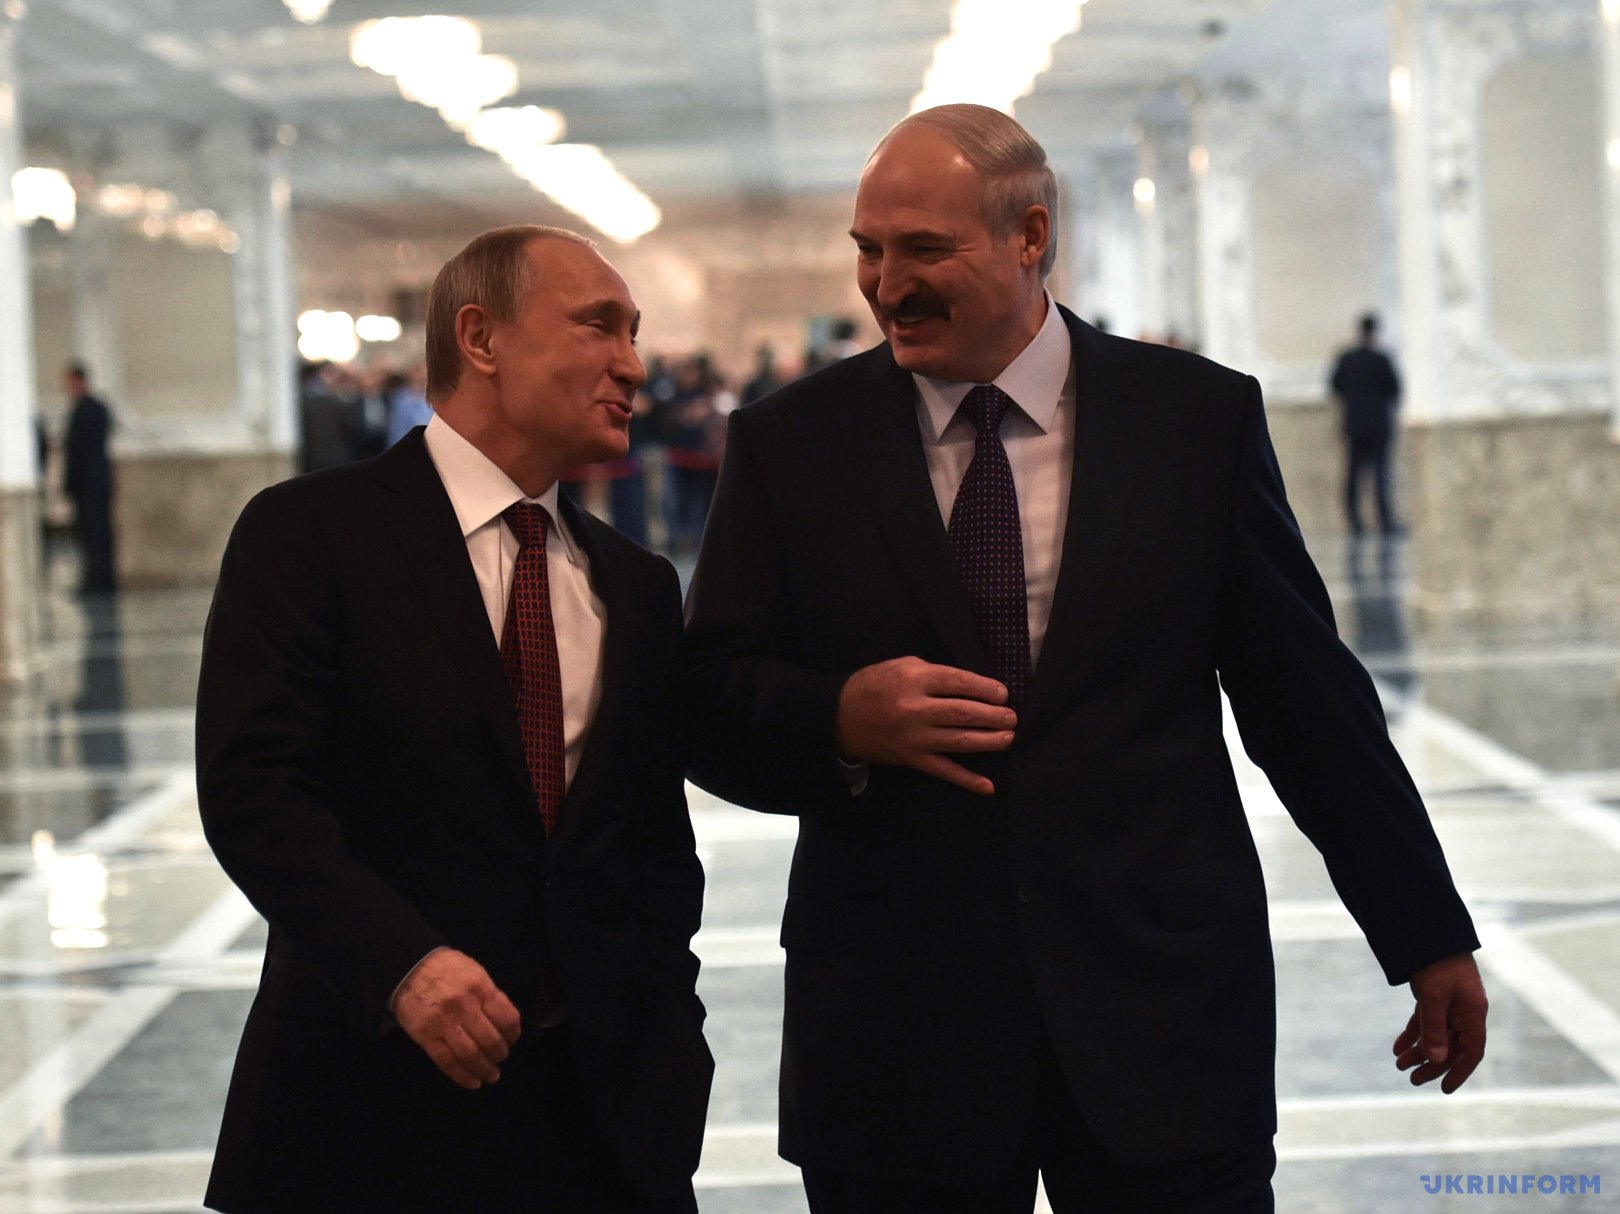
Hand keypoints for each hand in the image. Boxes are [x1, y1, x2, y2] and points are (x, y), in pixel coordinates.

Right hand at [391, 948, 521, 1089]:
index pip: (506, 1018)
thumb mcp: (474, 971)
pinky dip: (462, 1076)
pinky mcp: (426, 1037)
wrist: (408, 967)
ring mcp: (443, 1023)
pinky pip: (447, 1062)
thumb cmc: (446, 968)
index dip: (513, 1034)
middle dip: (499, 1054)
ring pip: (470, 1055)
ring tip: (491, 1075)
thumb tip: (504, 1022)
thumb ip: (489, 995)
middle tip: (500, 1058)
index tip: (512, 1039)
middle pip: (490, 1040)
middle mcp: (464, 1006)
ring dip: (484, 1069)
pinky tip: (473, 1082)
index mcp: (480, 987)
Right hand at [835, 657, 1015, 794]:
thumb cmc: (874, 686)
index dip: (985, 689)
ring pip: (960, 741)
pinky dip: (966, 780)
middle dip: (993, 716)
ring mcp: (914, 737)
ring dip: (989, 741)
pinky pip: (944, 771)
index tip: (1003, 694)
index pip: (959, 683)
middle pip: (964, 713)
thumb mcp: (901, 666)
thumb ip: (934, 673)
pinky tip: (988, 786)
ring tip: (1008, 737)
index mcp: (914, 679)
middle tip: (1011, 717)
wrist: (839, 717)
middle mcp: (916, 709)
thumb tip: (971, 686)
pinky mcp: (912, 759)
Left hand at [1394, 952, 1486, 1093]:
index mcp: (1473, 1014)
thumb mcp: (1433, 997)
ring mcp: (1451, 1005)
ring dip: (1419, 1052)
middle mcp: (1465, 1012)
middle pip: (1451, 1047)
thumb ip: (1434, 1029)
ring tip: (1399, 1065)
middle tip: (1412, 1079)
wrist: (1430, 933)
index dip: (1460, 1072)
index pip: (1471, 1052)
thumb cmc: (1438, 964)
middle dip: (1432, 1065)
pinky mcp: (1436, 998)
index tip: (1445, 1088)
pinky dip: (1412, 1035)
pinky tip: (1398, 1048)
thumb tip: (1436, 1059)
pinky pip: (1425, 1022)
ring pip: (1436, 1036)